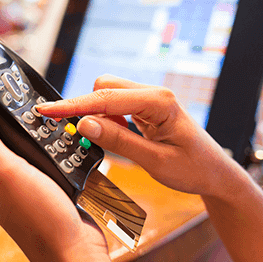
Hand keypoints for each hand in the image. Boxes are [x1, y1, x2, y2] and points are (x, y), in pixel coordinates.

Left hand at [0, 87, 117, 261]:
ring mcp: (14, 178)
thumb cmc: (36, 218)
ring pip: (3, 142)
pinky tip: (41, 124)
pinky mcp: (38, 180)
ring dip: (5, 121)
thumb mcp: (2, 167)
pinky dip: (33, 134)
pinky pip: (30, 151)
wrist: (74, 250)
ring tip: (7, 97)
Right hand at [35, 75, 241, 200]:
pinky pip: (114, 105)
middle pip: (103, 87)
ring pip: (106, 94)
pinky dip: (105, 119)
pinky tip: (110, 136)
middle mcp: (153, 94)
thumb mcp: (155, 161)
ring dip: (95, 114)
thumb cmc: (194, 168)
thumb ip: (118, 141)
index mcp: (159, 102)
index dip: (72, 105)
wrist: (216, 174)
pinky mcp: (144, 108)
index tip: (46, 110)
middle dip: (83, 107)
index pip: (105, 98)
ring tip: (101, 141)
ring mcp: (149, 99)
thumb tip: (85, 124)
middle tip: (71, 132)